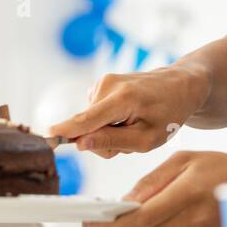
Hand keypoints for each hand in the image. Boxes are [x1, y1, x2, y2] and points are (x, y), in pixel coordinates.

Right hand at [48, 63, 209, 158]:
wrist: (180, 86)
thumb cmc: (169, 114)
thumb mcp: (148, 138)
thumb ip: (114, 141)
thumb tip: (81, 143)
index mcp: (123, 99)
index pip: (87, 119)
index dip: (66, 130)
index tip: (46, 136)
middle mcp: (107, 86)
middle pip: (87, 129)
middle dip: (104, 142)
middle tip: (132, 139)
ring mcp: (102, 83)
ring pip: (90, 124)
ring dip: (109, 133)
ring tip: (134, 124)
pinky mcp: (100, 85)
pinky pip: (94, 116)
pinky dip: (108, 122)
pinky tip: (127, 117)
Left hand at [82, 151, 226, 226]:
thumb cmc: (222, 168)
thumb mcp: (185, 161)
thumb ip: (153, 180)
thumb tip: (125, 200)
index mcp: (187, 195)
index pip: (139, 220)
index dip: (110, 226)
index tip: (89, 223)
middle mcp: (194, 223)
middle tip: (101, 220)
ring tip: (134, 214)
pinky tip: (167, 219)